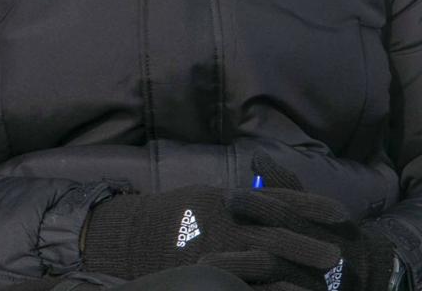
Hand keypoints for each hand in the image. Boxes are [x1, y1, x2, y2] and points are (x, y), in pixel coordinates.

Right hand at [82, 183, 393, 290]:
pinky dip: (264, 289)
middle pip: (274, 230)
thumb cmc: (173, 215)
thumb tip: (271, 188)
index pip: (277, 198)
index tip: (341, 214)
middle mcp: (223, 220)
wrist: (129, 235)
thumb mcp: (207, 197)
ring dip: (292, 272)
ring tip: (318, 286)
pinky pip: (241, 280)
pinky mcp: (207, 269)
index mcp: (227, 199)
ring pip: (262, 260)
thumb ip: (239, 200)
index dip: (310, 206)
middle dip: (306, 243)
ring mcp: (215, 247)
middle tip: (337, 256)